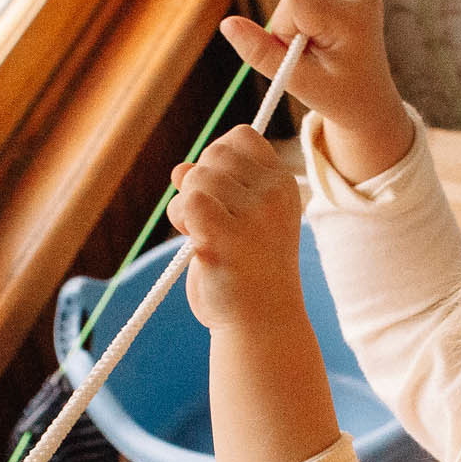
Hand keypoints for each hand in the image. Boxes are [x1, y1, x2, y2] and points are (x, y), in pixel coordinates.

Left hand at [165, 125, 304, 333]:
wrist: (260, 324)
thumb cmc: (246, 273)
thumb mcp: (237, 220)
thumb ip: (212, 189)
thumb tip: (179, 169)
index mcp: (281, 184)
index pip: (240, 136)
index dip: (217, 157)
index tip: (219, 192)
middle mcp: (272, 194)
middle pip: (214, 154)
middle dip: (197, 183)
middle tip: (207, 221)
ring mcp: (254, 215)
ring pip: (197, 178)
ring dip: (183, 205)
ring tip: (200, 237)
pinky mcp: (228, 237)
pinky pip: (189, 203)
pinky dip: (181, 219)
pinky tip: (193, 243)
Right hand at [219, 0, 413, 184]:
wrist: (366, 98)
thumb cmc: (333, 93)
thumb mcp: (293, 80)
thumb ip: (259, 52)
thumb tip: (228, 24)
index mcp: (349, 20)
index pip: (293, 0)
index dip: (285, 28)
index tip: (301, 52)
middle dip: (293, 14)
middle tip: (311, 44)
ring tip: (320, 28)